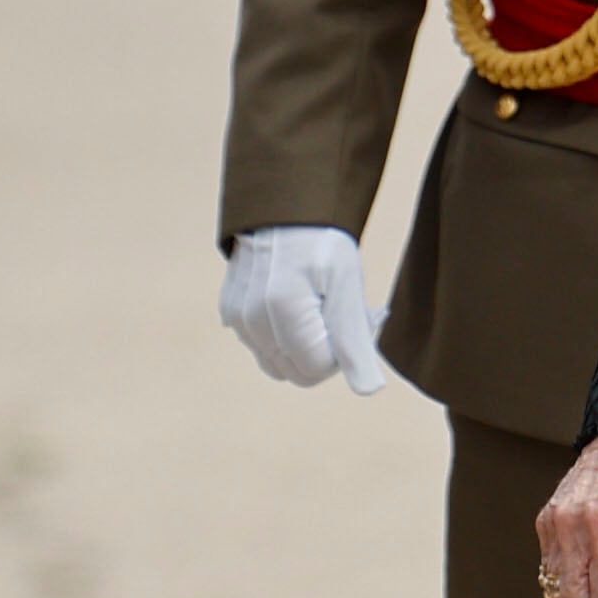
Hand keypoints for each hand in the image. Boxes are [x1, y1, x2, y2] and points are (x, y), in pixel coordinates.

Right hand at [218, 224, 388, 391]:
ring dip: (304, 344)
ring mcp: (235, 318)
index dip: (343, 351)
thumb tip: (368, 390)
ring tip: (320, 304)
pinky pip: (263, 348)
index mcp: (279, 309)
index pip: (317, 369)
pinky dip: (284, 335)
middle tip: (341, 308)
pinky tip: (299, 302)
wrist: (284, 207)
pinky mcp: (229, 314)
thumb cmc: (322, 241)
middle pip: (296, 372)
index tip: (356, 315)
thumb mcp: (348, 285)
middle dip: (324, 350)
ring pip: (279, 364)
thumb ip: (355, 341)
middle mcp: (249, 319)